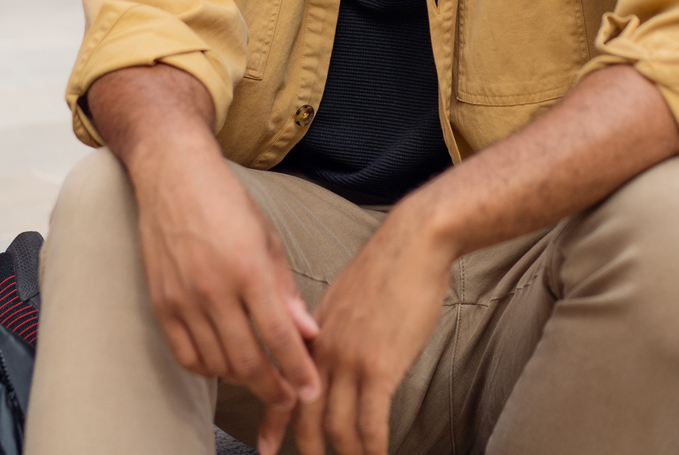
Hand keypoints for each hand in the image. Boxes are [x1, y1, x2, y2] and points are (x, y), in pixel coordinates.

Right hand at [90, 66, 321, 454]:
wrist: (173, 175)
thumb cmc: (226, 202)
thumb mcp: (267, 238)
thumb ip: (285, 290)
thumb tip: (308, 332)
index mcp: (248, 268)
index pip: (278, 337)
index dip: (298, 371)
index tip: (311, 390)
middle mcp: (214, 288)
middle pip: (248, 360)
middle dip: (274, 389)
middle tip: (289, 399)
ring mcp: (183, 298)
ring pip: (217, 363)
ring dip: (243, 379)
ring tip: (261, 378)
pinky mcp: (160, 302)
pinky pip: (185, 355)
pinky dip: (207, 369)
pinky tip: (223, 365)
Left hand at [293, 210, 454, 454]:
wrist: (413, 243)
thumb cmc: (388, 267)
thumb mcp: (344, 298)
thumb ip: (332, 329)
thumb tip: (330, 351)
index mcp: (313, 334)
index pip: (284, 385)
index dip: (273, 422)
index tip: (265, 448)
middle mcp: (323, 351)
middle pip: (304, 414)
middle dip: (306, 450)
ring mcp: (349, 360)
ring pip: (337, 426)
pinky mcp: (379, 366)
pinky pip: (371, 422)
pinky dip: (373, 448)